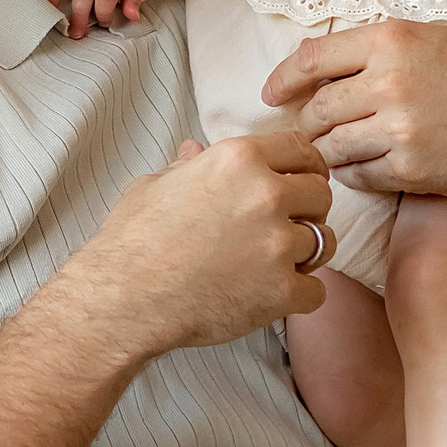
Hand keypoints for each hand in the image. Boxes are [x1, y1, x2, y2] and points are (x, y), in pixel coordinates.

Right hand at [61, 133, 334, 362]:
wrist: (123, 298)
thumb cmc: (131, 241)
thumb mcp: (153, 186)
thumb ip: (187, 167)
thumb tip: (194, 150)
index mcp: (237, 159)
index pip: (301, 149)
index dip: (302, 166)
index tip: (297, 182)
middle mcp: (266, 194)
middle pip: (321, 194)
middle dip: (306, 210)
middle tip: (280, 228)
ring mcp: (278, 244)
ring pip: (323, 242)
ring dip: (303, 254)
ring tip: (270, 264)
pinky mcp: (283, 290)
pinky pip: (316, 291)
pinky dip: (297, 296)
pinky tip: (269, 295)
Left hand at [260, 21, 446, 197]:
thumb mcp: (427, 39)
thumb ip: (372, 50)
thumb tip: (313, 68)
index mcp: (390, 41)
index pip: (310, 59)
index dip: (282, 79)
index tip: (270, 95)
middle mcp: (389, 82)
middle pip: (316, 110)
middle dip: (308, 123)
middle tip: (310, 130)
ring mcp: (399, 129)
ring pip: (331, 147)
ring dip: (326, 152)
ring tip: (333, 151)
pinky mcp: (411, 169)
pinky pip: (358, 176)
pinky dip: (353, 174)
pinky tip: (363, 166)